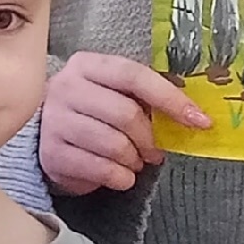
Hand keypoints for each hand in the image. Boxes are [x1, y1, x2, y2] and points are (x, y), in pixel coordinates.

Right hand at [40, 53, 209, 193]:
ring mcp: (55, 121)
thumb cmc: (91, 111)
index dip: (170, 99)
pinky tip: (120, 174)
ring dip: (135, 160)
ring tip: (134, 161)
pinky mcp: (53, 153)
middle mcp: (66, 88)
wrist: (44, 134)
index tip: (200, 121)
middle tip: (156, 151)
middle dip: (150, 138)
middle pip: (126, 114)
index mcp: (87, 66)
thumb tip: (193, 116)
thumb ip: (145, 98)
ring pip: (115, 145)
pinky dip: (121, 178)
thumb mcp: (113, 93)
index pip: (134, 76)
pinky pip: (102, 170)